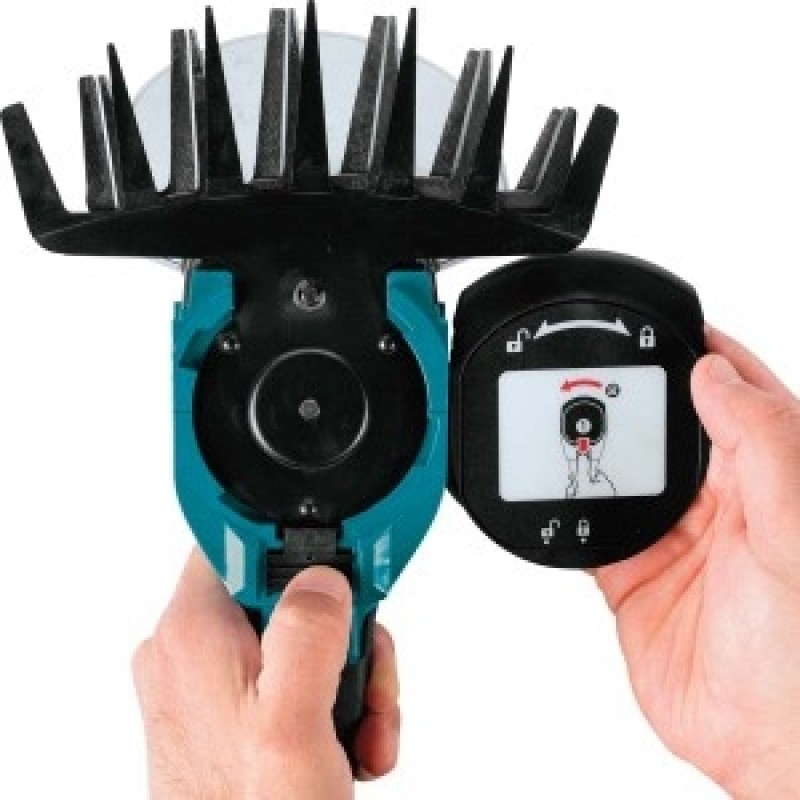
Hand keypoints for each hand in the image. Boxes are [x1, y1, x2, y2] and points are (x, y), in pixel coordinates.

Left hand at [132, 554, 399, 798]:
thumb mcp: (293, 724)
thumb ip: (308, 635)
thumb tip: (324, 578)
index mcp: (193, 633)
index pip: (242, 539)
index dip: (299, 543)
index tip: (343, 559)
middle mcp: (191, 650)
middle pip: (287, 593)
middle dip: (344, 635)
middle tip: (365, 678)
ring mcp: (208, 684)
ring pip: (298, 638)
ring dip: (347, 678)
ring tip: (362, 729)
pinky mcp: (227, 712)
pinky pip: (289, 677)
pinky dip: (328, 704)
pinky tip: (346, 745)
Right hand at [594, 328, 799, 797]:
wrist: (771, 745)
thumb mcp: (797, 529)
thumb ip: (762, 444)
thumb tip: (716, 376)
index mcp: (775, 477)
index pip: (735, 395)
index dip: (701, 354)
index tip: (663, 323)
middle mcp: (724, 503)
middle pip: (666, 428)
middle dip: (632, 398)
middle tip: (594, 368)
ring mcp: (676, 538)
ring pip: (623, 472)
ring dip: (595, 451)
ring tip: (563, 422)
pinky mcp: (635, 575)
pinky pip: (590, 528)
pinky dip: (567, 509)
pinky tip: (554, 490)